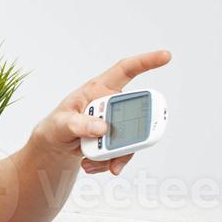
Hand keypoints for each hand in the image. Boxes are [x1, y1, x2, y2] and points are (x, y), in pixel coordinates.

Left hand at [29, 49, 170, 176]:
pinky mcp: (116, 139)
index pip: (125, 70)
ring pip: (131, 136)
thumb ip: (77, 124)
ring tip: (90, 162)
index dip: (146, 61)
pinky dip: (109, 162)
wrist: (55, 147)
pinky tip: (91, 165)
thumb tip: (102, 127)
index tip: (165, 56)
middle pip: (135, 111)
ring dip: (115, 154)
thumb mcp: (59, 124)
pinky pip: (123, 151)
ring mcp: (116, 121)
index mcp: (98, 89)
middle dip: (128, 131)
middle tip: (114, 147)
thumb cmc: (56, 127)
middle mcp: (111, 103)